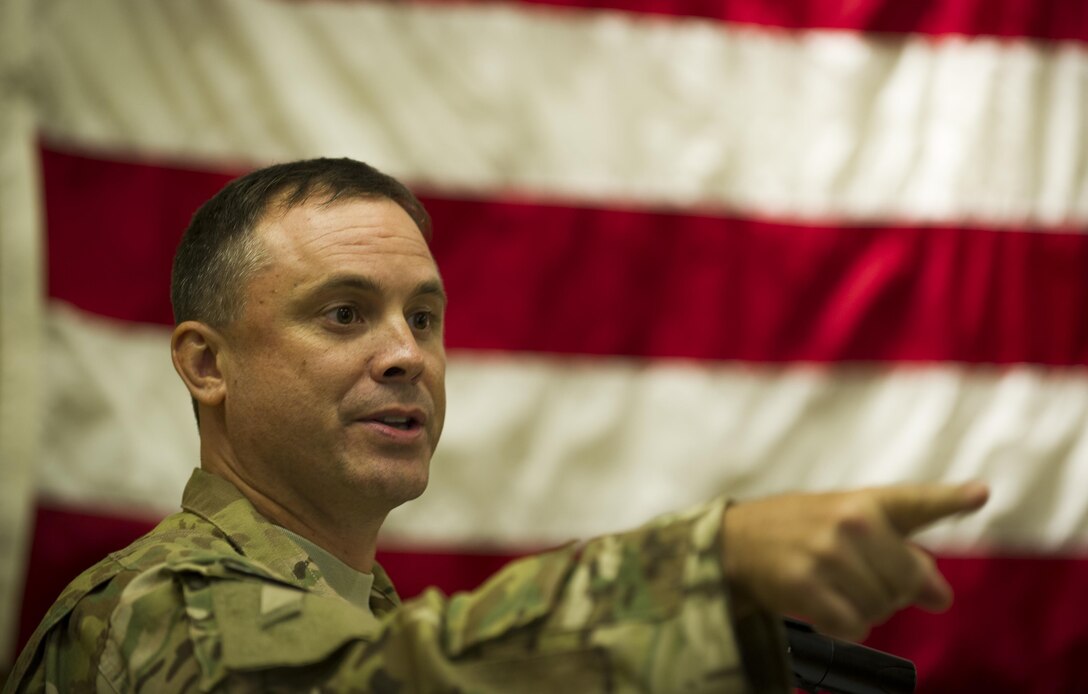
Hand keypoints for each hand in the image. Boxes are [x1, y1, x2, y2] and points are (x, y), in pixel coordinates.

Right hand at [721, 482, 988, 640]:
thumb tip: (942, 597)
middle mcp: (850, 522)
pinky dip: (845, 627)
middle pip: (907, 583)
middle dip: (891, 592)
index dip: (951, 499)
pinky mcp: (806, 586)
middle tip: (859, 579)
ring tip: (835, 588)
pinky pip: (853, 627)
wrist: (735, 540)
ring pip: (880, 609)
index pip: (915, 501)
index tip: (980, 494)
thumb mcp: (849, 523)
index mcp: (865, 501)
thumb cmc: (801, 529)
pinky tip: (826, 608)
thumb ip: (902, 551)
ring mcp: (827, 554)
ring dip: (865, 611)